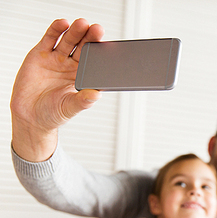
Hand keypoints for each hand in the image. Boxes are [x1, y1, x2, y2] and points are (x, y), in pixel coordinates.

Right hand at [10, 18, 103, 161]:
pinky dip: (56, 30)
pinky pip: (51, 39)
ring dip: (76, 31)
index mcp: (83, 77)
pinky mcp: (41, 54)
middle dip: (90, 38)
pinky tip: (63, 23)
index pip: (95, 62)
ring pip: (69, 41)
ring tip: (82, 24)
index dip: (100, 53)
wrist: (29, 115)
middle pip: (83, 48)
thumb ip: (82, 101)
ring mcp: (57, 58)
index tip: (107, 46)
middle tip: (98, 29)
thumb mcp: (70, 108)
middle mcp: (72, 66)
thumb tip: (97, 95)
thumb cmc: (53, 113)